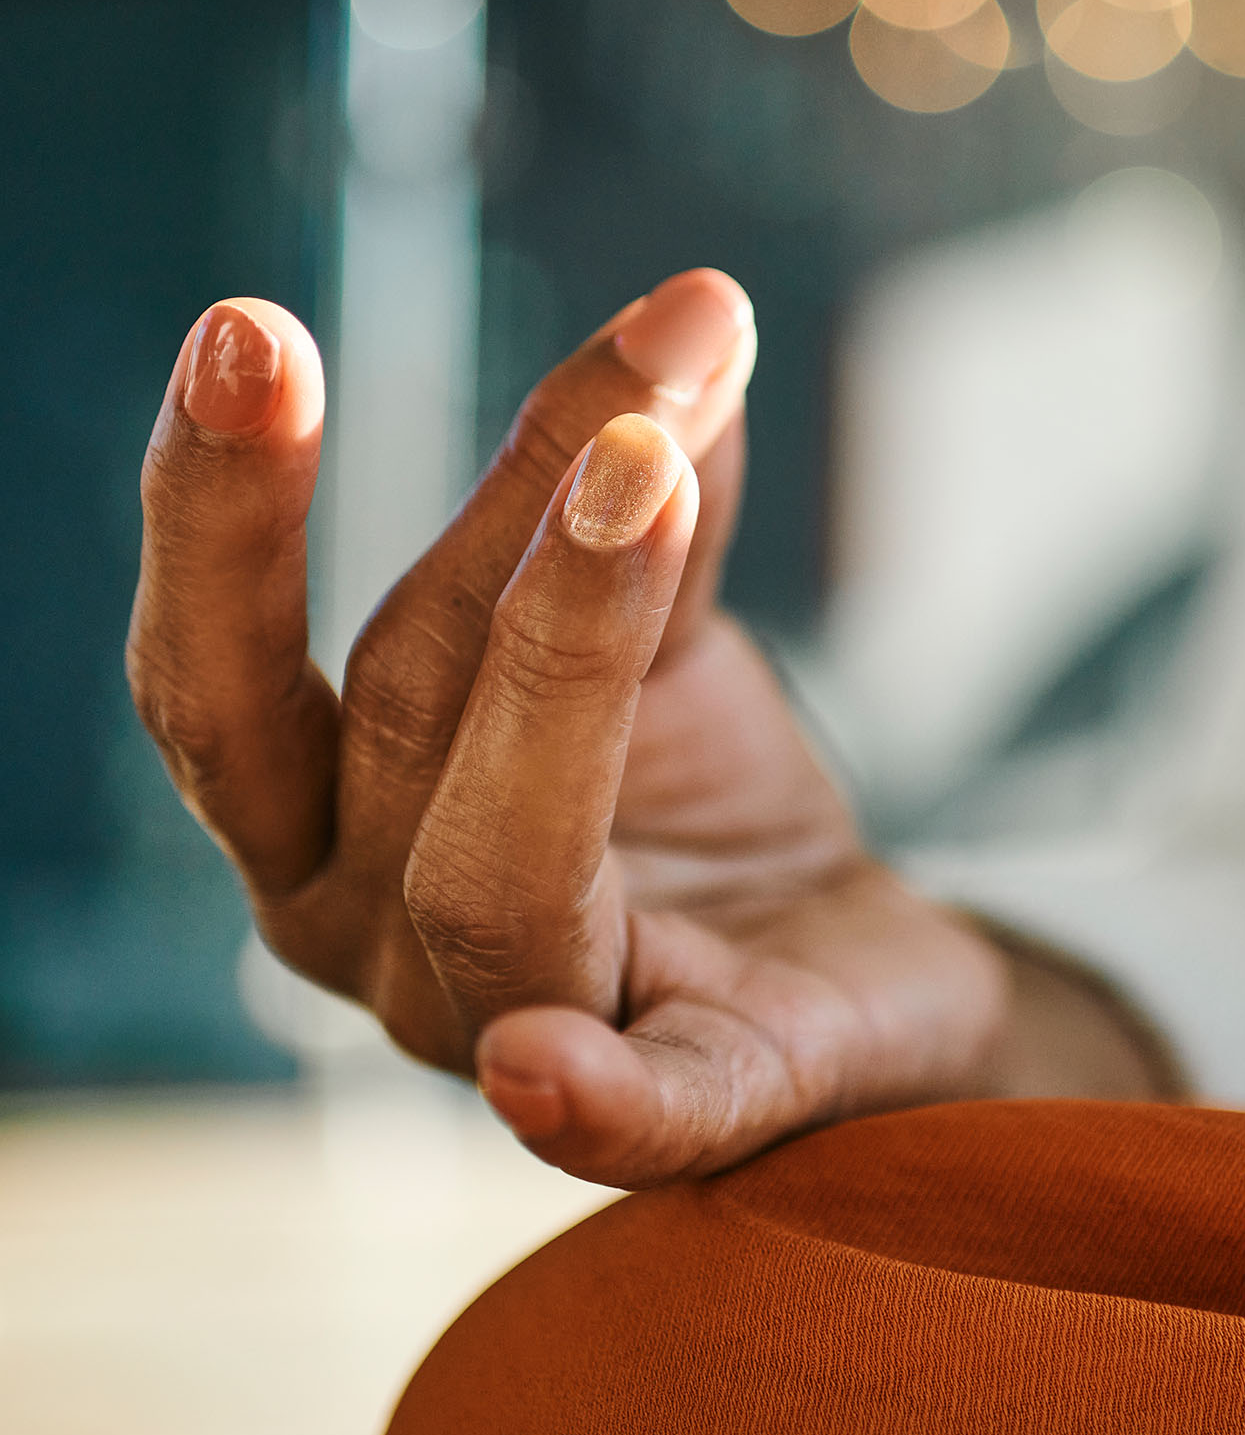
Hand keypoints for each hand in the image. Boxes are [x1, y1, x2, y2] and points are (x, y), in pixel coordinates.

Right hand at [129, 270, 1161, 1187]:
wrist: (836, 967)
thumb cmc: (687, 798)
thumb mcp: (651, 628)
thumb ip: (646, 496)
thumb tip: (685, 321)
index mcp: (325, 814)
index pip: (223, 673)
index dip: (219, 516)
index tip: (247, 328)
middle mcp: (371, 932)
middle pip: (393, 723)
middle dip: (484, 535)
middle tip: (612, 380)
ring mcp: (509, 1032)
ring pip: (496, 868)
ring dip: (569, 662)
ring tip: (660, 474)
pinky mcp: (686, 1101)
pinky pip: (643, 1113)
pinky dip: (595, 1100)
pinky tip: (545, 1072)